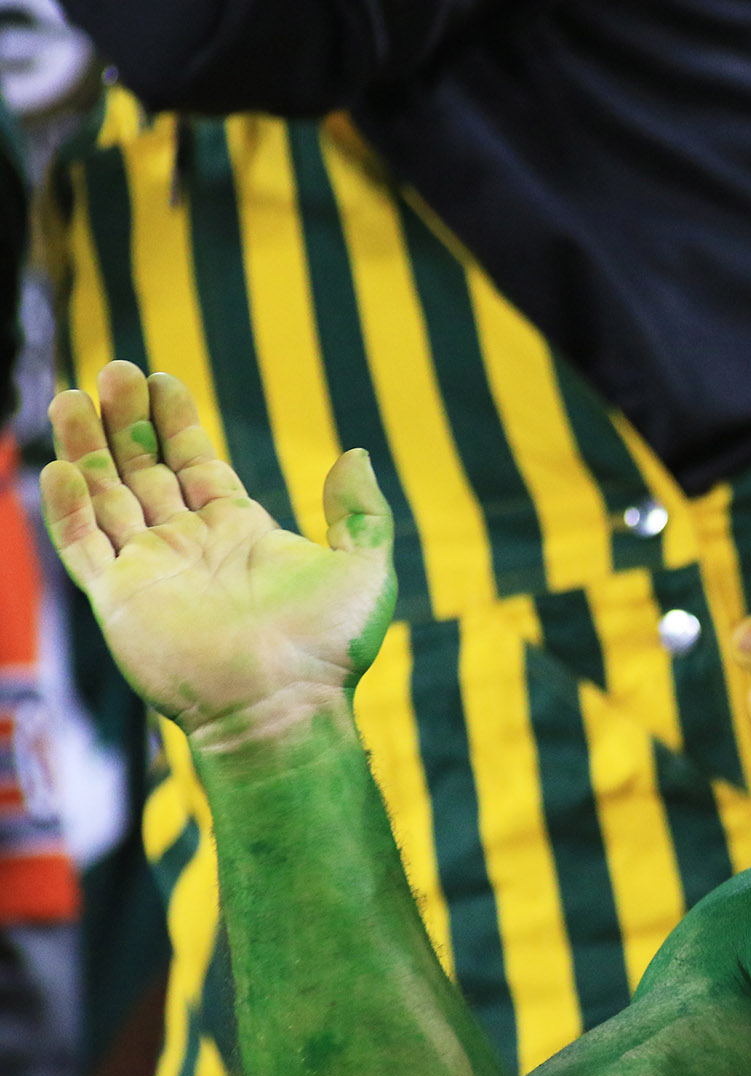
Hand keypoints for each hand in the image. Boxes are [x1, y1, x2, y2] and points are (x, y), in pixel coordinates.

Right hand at [39, 362, 394, 747]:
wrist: (283, 707)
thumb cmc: (329, 647)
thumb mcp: (365, 568)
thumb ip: (361, 511)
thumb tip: (356, 453)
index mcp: (240, 534)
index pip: (196, 463)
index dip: (176, 421)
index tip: (161, 378)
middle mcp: (190, 548)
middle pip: (145, 470)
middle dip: (126, 420)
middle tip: (113, 368)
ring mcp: (150, 572)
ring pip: (105, 496)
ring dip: (87, 448)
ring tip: (71, 397)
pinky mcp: (118, 600)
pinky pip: (82, 544)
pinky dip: (67, 506)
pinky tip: (61, 465)